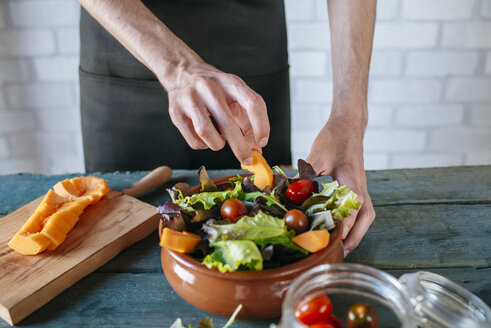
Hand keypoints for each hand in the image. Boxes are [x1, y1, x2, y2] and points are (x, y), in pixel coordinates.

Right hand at [164, 61, 269, 164]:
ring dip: (218, 144)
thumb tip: (256, 149)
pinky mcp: (176, 112)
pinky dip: (204, 145)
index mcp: (230, 82)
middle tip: (247, 159)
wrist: (182, 73)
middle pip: (228, 124)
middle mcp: (209, 88)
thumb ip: (247, 121)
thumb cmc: (214, 89)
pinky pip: (194, 140)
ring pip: (206, 132)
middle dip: (240, 147)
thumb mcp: (234, 96)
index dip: (261, 125)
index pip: (252, 103)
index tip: (262, 142)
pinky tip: (206, 137)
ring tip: (220, 139)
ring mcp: (190, 98)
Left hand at [306, 110, 374, 256]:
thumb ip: (305, 176)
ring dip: (357, 232)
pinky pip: (361, 209)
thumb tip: (288, 192)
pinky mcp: (358, 186)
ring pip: (366, 215)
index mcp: (353, 182)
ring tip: (343, 246)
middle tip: (340, 252)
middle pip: (365, 218)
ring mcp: (362, 187)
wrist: (348, 125)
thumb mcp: (317, 155)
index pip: (352, 211)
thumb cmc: (334, 139)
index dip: (343, 228)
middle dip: (355, 237)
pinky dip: (355, 222)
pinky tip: (342, 227)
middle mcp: (361, 187)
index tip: (333, 241)